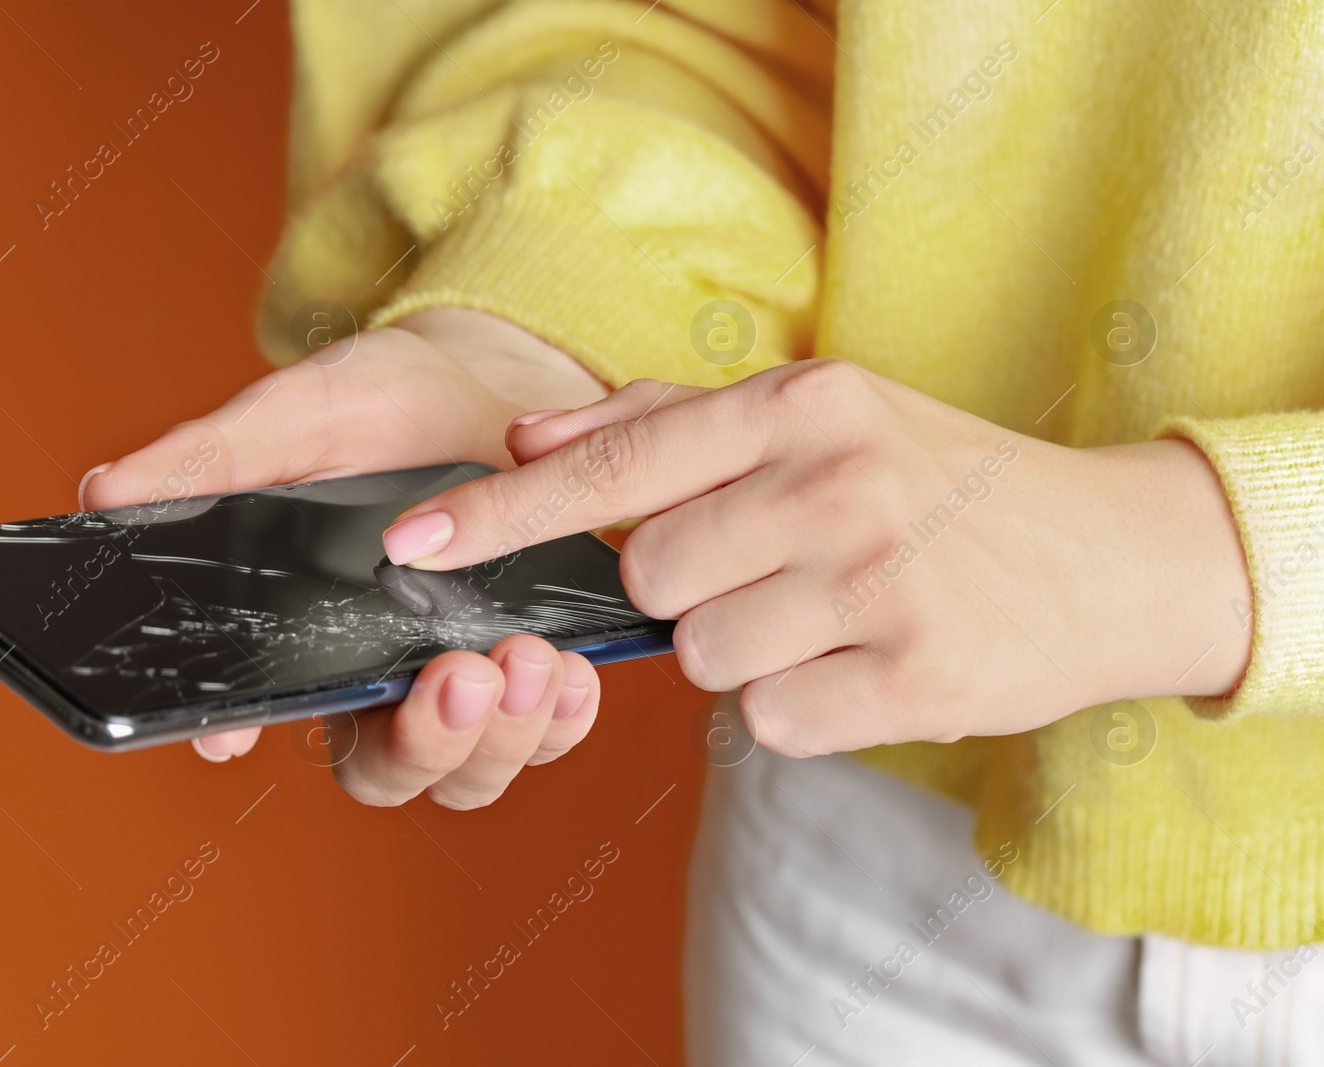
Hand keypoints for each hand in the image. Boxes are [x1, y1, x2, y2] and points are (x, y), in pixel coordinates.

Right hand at [81, 308, 609, 806]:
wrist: (497, 382)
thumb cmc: (383, 403)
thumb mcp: (298, 416)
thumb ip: (216, 460)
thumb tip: (102, 493)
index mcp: (301, 633)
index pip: (254, 713)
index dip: (237, 732)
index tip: (231, 734)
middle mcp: (377, 679)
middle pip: (384, 769)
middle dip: (424, 743)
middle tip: (459, 676)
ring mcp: (458, 680)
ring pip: (471, 771)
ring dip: (502, 737)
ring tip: (525, 660)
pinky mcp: (534, 668)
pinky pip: (550, 731)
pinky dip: (563, 716)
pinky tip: (571, 668)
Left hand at [382, 361, 1253, 755]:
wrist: (1109, 555)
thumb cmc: (934, 478)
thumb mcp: (816, 416)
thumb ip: (661, 424)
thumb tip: (525, 439)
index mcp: (800, 403)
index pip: (614, 467)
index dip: (501, 516)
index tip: (412, 543)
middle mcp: (836, 482)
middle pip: (651, 578)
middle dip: (683, 591)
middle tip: (768, 569)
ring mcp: (880, 582)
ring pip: (705, 657)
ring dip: (743, 650)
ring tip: (825, 614)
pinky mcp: (916, 678)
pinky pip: (772, 720)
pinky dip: (798, 703)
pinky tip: (861, 661)